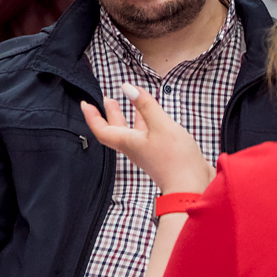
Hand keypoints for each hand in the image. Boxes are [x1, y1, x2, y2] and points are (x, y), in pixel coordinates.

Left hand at [81, 82, 213, 194]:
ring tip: (127, 102)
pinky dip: (145, 122)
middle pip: (116, 130)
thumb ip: (145, 105)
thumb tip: (127, 87)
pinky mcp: (161, 155)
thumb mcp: (160, 125)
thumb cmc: (175, 160)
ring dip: (128, 117)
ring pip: (132, 132)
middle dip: (110, 113)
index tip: (85, 103)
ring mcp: (148, 152)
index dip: (92, 116)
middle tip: (106, 99)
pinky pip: (147, 135)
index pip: (102, 130)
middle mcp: (135, 148)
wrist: (191, 188)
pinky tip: (152, 116)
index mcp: (128, 142)